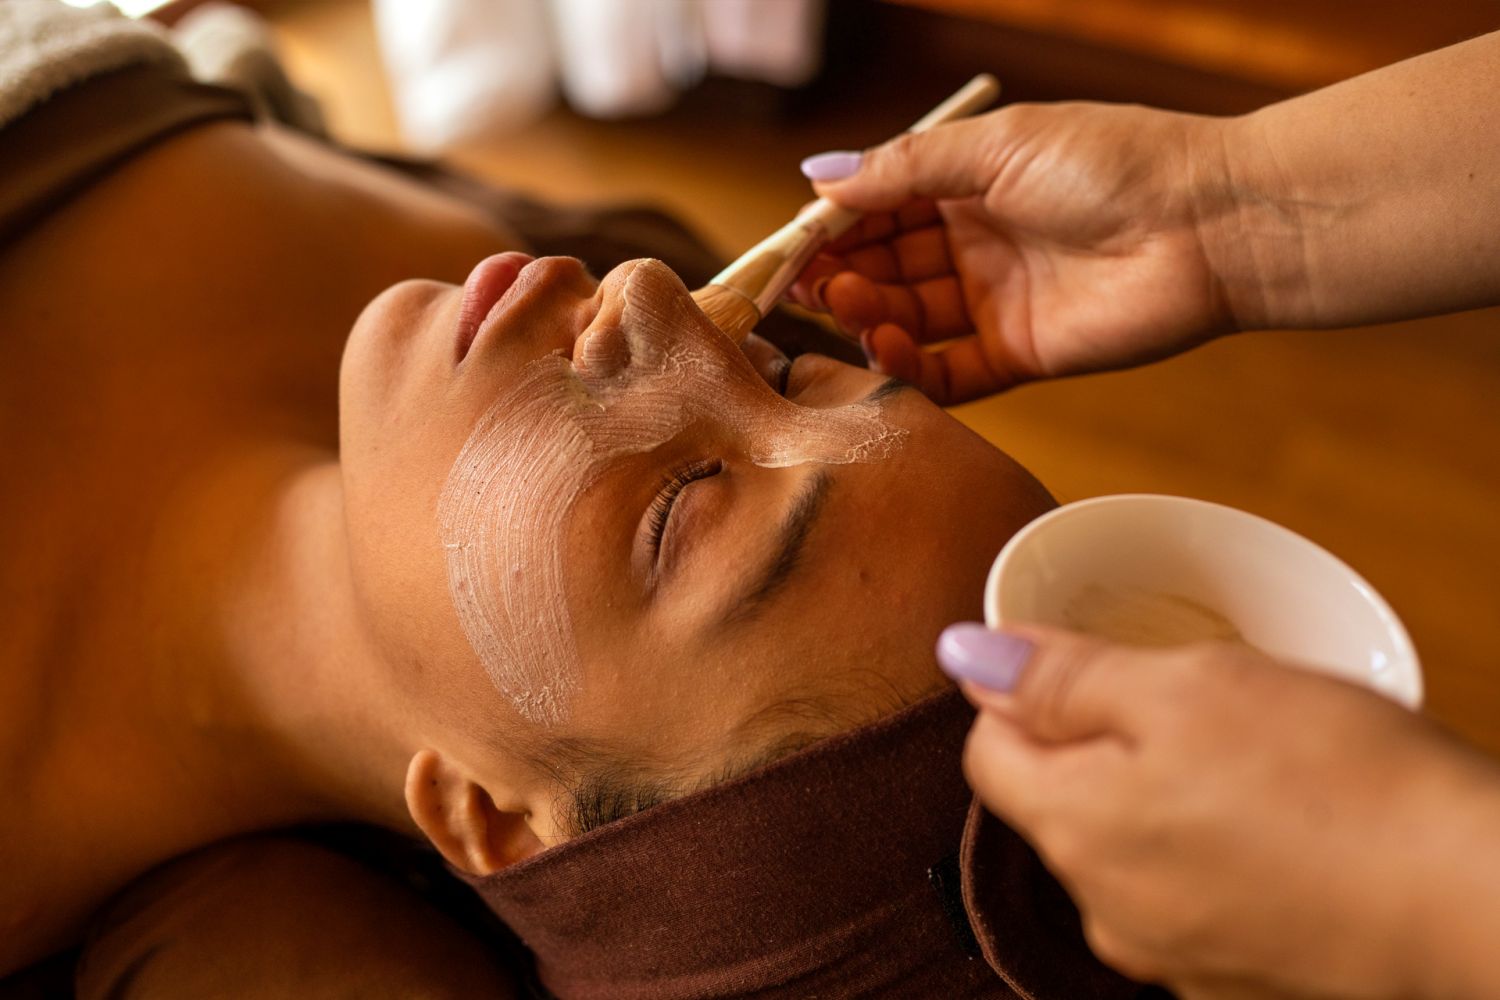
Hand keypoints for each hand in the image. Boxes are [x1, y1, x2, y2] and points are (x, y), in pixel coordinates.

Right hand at [791, 104, 1248, 403]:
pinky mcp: (1020, 355)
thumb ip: (905, 168)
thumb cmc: (1113, 163)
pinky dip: (911, 369)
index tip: (792, 243)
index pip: (881, 207)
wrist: (1209, 224)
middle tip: (808, 283)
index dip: (835, 226)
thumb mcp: (998, 146)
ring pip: (910, 317)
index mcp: (971, 182)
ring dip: (870, 314)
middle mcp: (978, 241)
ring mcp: (997, 300)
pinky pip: (949, 373)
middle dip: (844, 273)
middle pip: (888, 265)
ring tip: (853, 304)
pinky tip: (888, 348)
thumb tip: (819, 177)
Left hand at [936, 623, 1499, 999]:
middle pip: (1058, 802)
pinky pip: (1190, 897)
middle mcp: (1103, 910)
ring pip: (1127, 850)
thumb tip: (964, 654)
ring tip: (1253, 766)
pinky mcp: (1235, 978)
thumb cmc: (1335, 781)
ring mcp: (1171, 956)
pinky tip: (1282, 830)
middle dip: (1102, 744)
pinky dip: (1213, 856)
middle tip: (1195, 704)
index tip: (1092, 664)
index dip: (1027, 694)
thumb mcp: (1188, 686)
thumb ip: (1062, 676)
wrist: (1476, 902)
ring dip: (1162, 799)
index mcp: (1073, 829)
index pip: (987, 751)